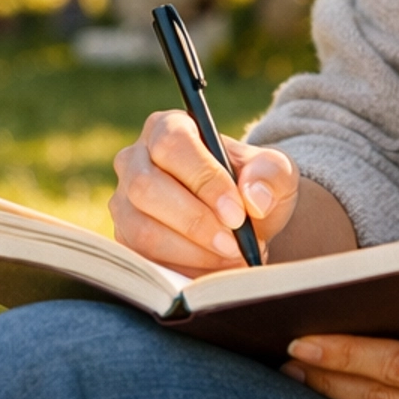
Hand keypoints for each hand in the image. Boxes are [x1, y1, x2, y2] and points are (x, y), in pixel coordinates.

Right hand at [110, 110, 299, 273]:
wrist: (242, 220)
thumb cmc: (253, 186)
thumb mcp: (275, 171)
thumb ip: (270, 173)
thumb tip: (252, 197)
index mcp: (168, 127)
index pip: (173, 145)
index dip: (203, 180)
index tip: (237, 213)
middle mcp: (135, 160)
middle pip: (147, 187)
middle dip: (195, 222)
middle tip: (234, 244)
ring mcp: (124, 202)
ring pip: (142, 230)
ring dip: (192, 252)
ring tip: (231, 258)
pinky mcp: (124, 238)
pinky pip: (143, 260)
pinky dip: (182, 271)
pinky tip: (213, 270)